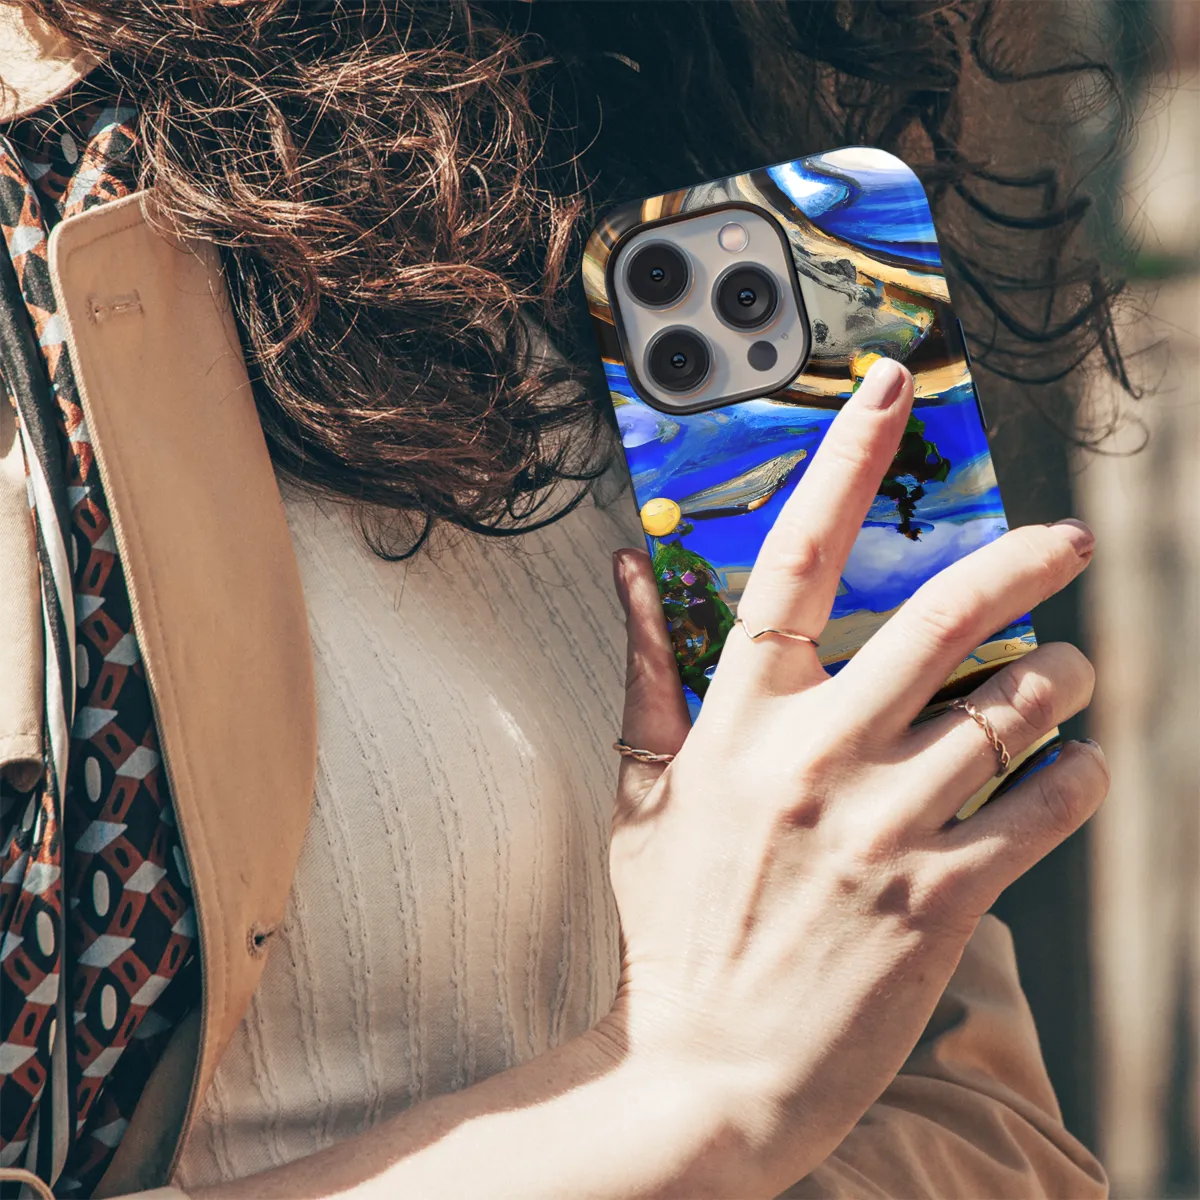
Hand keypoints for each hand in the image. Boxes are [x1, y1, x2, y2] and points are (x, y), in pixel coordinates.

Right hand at [605, 357, 1106, 1194]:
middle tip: (1067, 541)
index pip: (794, 562)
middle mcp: (816, 758)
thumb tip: (630, 571)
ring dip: (1062, 680)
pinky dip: (1077, 775)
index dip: (844, 464)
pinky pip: (1042, 808)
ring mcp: (882, 827)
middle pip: (942, 620)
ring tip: (1071, 677)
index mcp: (738, 723)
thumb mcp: (642, 793)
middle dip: (1023, 563)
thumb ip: (646, 672)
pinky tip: (1075, 769)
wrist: (703, 1072)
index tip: (888, 393)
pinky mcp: (940, 899)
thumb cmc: (672, 928)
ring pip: (1012, 710)